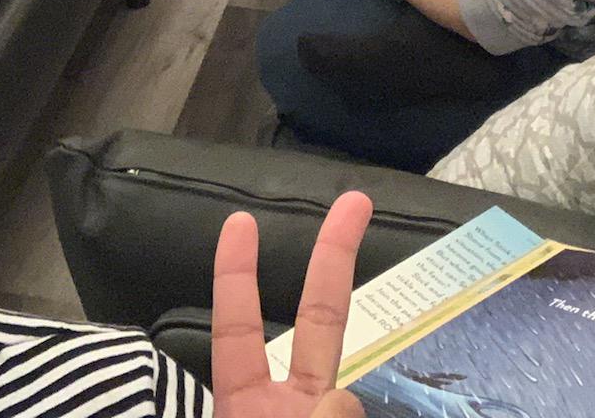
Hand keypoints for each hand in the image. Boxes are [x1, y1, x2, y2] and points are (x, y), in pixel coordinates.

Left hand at [212, 191, 372, 417]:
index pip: (237, 326)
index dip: (235, 274)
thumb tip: (342, 397)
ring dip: (341, 411)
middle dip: (335, 256)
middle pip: (318, 318)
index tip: (240, 221)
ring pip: (348, 395)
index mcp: (247, 404)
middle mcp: (291, 407)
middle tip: (356, 200)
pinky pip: (358, 417)